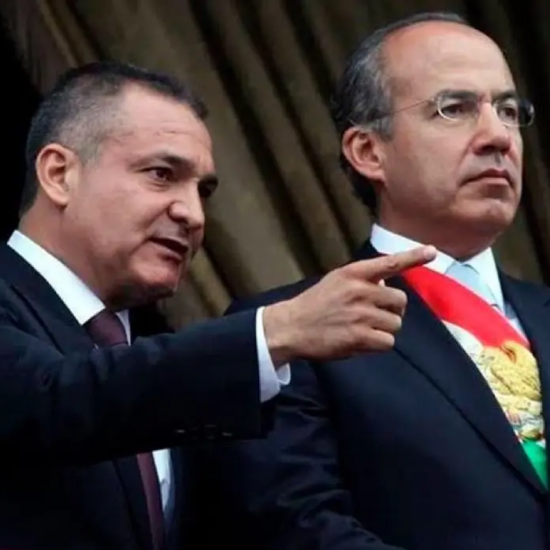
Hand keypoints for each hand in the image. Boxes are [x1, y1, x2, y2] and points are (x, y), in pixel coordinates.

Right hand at [263, 246, 435, 364]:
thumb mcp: (335, 282)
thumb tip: (386, 285)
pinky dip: (379, 344)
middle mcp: (359, 291)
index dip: (413, 257)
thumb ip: (361, 281)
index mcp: (352, 274)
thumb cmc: (315, 304)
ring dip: (385, 329)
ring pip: (396, 323)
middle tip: (376, 315)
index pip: (389, 262)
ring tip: (364, 329)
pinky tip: (362, 341)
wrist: (291, 327)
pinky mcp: (359, 337)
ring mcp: (360, 314)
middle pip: (400, 300)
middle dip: (392, 310)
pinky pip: (388, 342)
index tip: (432, 252)